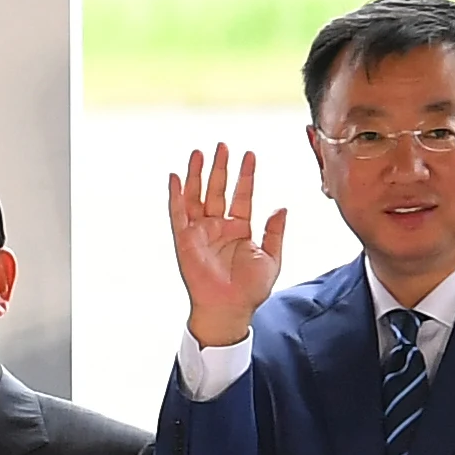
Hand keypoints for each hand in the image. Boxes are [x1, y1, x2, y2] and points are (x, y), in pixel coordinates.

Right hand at [169, 142, 284, 348]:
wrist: (230, 309)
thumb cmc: (250, 289)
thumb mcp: (271, 257)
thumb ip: (274, 232)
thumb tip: (280, 207)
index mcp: (239, 229)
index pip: (242, 195)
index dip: (245, 175)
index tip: (249, 155)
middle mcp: (218, 227)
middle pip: (217, 190)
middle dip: (220, 167)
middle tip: (222, 146)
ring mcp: (201, 232)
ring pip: (197, 196)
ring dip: (197, 174)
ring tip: (199, 153)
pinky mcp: (185, 240)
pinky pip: (178, 214)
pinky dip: (175, 195)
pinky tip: (174, 177)